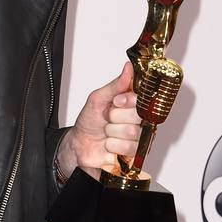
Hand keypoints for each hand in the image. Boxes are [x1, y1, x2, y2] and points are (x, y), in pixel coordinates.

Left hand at [56, 62, 140, 176]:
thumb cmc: (89, 121)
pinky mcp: (135, 153)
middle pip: (137, 115)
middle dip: (115, 117)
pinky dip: (113, 146)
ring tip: (106, 133)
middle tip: (107, 119)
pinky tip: (109, 145)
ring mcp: (137, 137)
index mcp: (131, 104)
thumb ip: (115, 85)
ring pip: (132, 132)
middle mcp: (137, 120)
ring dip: (112, 133)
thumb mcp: (97, 99)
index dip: (127, 101)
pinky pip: (129, 148)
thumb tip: (128, 67)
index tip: (116, 102)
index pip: (141, 98)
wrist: (80, 144)